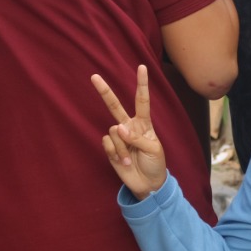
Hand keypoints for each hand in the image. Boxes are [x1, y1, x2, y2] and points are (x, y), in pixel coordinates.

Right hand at [91, 65, 166, 199]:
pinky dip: (116, 153)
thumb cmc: (155, 163)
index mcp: (143, 123)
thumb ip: (137, 138)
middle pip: (114, 106)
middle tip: (94, 76)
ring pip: (114, 132)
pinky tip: (123, 161)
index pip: (142, 101)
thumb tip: (118, 128)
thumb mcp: (153, 149)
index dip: (141, 84)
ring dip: (122, 148)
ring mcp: (118, 137)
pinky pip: (108, 144)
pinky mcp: (110, 148)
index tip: (142, 67)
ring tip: (130, 159)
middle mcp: (128, 126)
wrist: (147, 184)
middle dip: (104, 91)